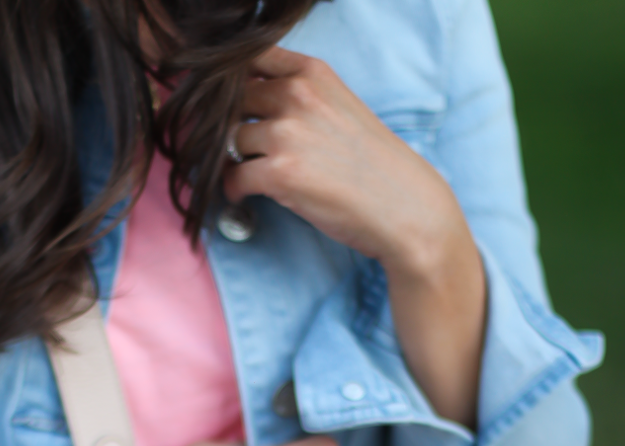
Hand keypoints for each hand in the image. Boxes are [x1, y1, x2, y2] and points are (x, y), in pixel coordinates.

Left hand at [224, 47, 486, 425]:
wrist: (403, 207)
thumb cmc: (373, 164)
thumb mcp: (338, 108)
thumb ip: (298, 95)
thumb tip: (247, 101)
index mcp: (312, 73)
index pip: (247, 58)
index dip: (228, 83)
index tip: (221, 103)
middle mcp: (296, 95)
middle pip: (231, 101)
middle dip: (227, 125)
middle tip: (232, 149)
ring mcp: (287, 133)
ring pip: (230, 140)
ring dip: (231, 160)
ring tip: (246, 175)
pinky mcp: (280, 174)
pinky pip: (233, 176)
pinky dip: (232, 190)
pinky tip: (244, 197)